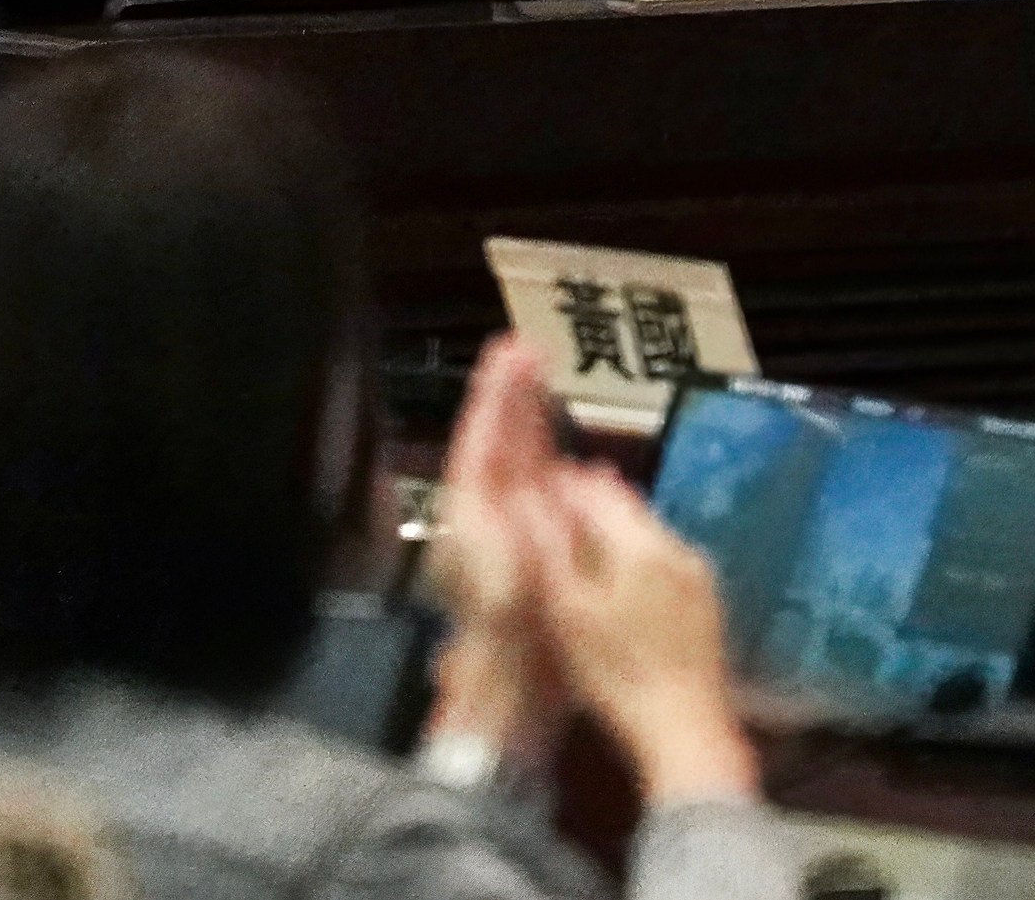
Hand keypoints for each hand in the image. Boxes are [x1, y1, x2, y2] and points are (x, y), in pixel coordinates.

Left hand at [419, 338, 574, 767]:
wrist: (508, 686)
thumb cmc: (508, 627)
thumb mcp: (500, 561)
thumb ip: (499, 507)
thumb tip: (513, 454)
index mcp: (473, 508)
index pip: (482, 435)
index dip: (497, 393)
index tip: (512, 350)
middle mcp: (481, 514)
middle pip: (495, 441)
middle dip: (510, 396)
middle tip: (527, 348)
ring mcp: (502, 533)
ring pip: (514, 462)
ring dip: (527, 421)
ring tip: (542, 381)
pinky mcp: (526, 552)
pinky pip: (532, 491)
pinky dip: (543, 461)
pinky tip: (560, 453)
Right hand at [532, 465, 758, 803]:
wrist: (685, 730)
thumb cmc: (616, 675)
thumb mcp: (569, 613)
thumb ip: (549, 550)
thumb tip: (528, 501)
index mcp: (641, 544)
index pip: (598, 490)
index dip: (563, 483)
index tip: (536, 485)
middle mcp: (677, 546)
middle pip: (627, 506)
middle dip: (589, 502)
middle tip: (553, 509)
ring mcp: (697, 574)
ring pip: (647, 533)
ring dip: (614, 529)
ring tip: (580, 544)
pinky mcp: (707, 602)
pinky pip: (665, 560)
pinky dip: (636, 558)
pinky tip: (619, 583)